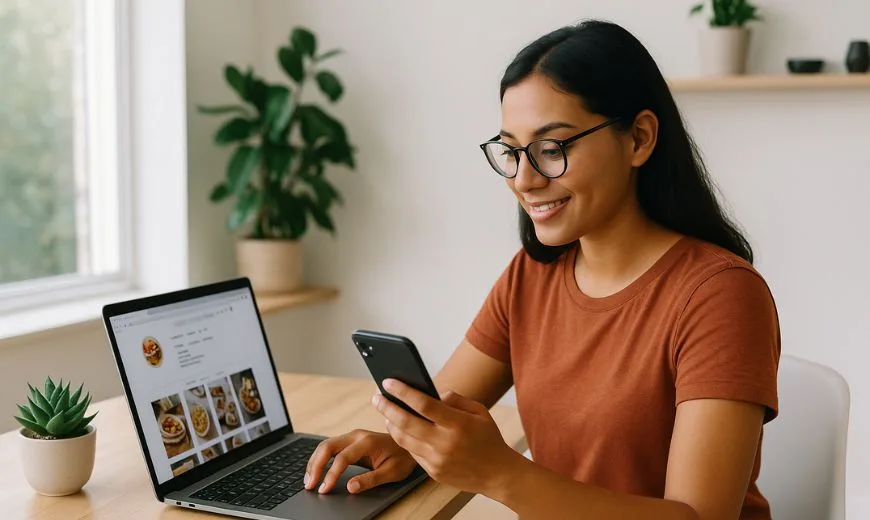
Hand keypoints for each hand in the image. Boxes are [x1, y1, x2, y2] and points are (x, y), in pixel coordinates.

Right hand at [304, 429, 417, 493]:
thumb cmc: (403, 458)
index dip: (331, 475)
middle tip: (309, 484)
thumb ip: (371, 479)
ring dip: (314, 461)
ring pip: (325, 445)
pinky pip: (330, 446)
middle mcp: (356, 435)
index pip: (342, 458)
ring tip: (309, 480)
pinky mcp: (350, 440)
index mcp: (367, 442)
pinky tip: (315, 470)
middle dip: (315, 466)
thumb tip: (350, 487)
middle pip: (327, 447)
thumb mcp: (391, 472)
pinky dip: (320, 458)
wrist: (410, 442)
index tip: (324, 489)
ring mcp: (352, 436)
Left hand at [373, 379, 520, 495]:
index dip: (403, 392)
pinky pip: (411, 452)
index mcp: (458, 424)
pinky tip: (399, 429)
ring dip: (389, 423)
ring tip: (385, 412)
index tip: (388, 382)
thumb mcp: (479, 411)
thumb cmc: (488, 438)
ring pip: (403, 439)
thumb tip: (432, 394)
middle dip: (386, 407)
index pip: (423, 404)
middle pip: (406, 422)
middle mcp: (444, 443)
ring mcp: (437, 460)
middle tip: (376, 397)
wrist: (497, 474)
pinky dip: (403, 439)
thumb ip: (455, 399)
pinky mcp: (432, 472)